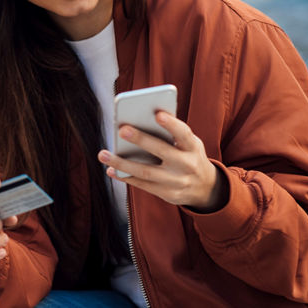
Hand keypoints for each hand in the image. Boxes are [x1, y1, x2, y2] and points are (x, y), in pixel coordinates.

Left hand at [98, 111, 227, 211]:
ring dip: (122, 163)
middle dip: (142, 140)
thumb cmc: (188, 155)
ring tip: (103, 154)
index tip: (157, 114)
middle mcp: (187, 165)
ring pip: (146, 172)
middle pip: (162, 152)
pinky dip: (125, 177)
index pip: (184, 134)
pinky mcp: (168, 194)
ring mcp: (177, 182)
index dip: (172, 124)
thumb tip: (139, 121)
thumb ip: (170, 134)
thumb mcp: (189, 143)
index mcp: (193, 147)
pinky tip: (111, 170)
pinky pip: (143, 185)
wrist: (204, 188)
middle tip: (122, 129)